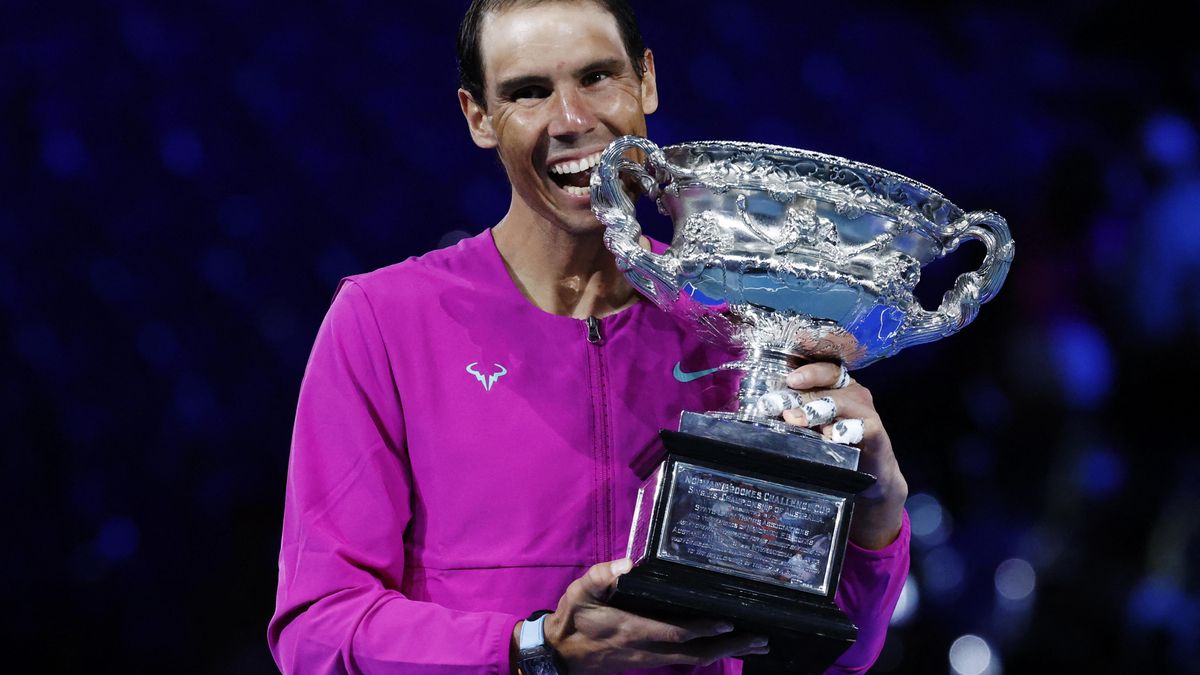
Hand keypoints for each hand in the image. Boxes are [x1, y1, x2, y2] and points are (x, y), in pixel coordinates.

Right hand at [522, 559, 768, 673]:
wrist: (560, 656)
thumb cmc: (572, 620)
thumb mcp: (579, 592)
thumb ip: (601, 576)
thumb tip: (628, 562)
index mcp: (632, 630)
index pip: (675, 633)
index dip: (703, 629)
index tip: (728, 621)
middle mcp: (647, 649)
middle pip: (696, 653)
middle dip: (730, 647)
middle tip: (760, 639)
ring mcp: (650, 659)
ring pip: (694, 660)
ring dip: (726, 653)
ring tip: (754, 645)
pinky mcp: (650, 661)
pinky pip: (686, 660)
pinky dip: (710, 653)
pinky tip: (724, 647)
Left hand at [782, 362, 907, 549]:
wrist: (871, 472)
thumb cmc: (836, 443)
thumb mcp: (814, 424)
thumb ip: (796, 412)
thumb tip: (764, 408)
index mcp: (836, 384)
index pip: (821, 368)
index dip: (805, 371)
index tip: (787, 379)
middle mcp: (852, 391)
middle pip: (825, 384)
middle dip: (799, 394)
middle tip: (778, 405)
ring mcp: (865, 409)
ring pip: (839, 402)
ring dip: (815, 410)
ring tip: (795, 420)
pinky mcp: (875, 430)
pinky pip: (859, 426)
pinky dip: (843, 430)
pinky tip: (829, 436)